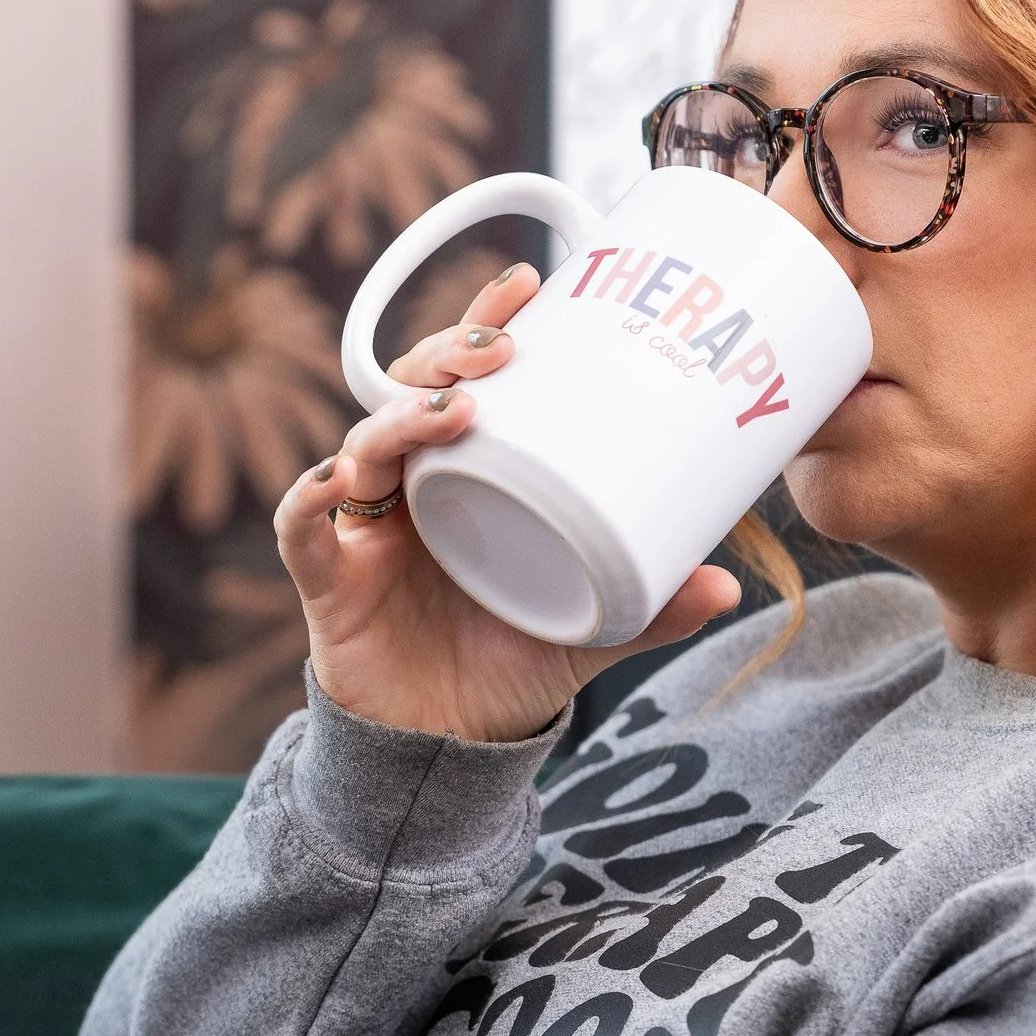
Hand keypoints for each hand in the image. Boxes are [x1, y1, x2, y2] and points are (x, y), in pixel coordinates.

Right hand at [277, 262, 740, 742]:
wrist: (447, 750)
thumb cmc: (509, 664)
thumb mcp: (591, 631)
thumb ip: (651, 609)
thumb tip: (732, 587)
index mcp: (465, 476)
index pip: (465, 378)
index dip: (484, 324)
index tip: (528, 285)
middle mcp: (409, 488)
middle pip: (409, 393)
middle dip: (446, 356)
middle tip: (499, 350)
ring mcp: (364, 528)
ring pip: (364, 445)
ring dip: (400, 418)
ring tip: (452, 411)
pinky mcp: (328, 580)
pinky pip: (303, 528)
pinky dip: (310, 497)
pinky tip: (341, 476)